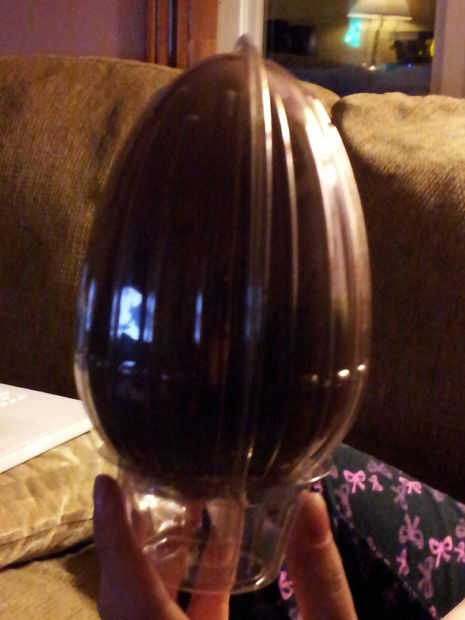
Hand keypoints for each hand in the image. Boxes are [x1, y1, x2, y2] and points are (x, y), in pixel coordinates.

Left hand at [93, 476, 356, 619]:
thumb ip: (323, 581)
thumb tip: (311, 502)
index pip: (135, 603)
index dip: (115, 541)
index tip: (105, 482)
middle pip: (127, 605)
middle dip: (131, 540)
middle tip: (149, 476)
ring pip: (143, 614)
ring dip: (158, 561)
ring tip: (185, 503)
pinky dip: (185, 588)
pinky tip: (220, 558)